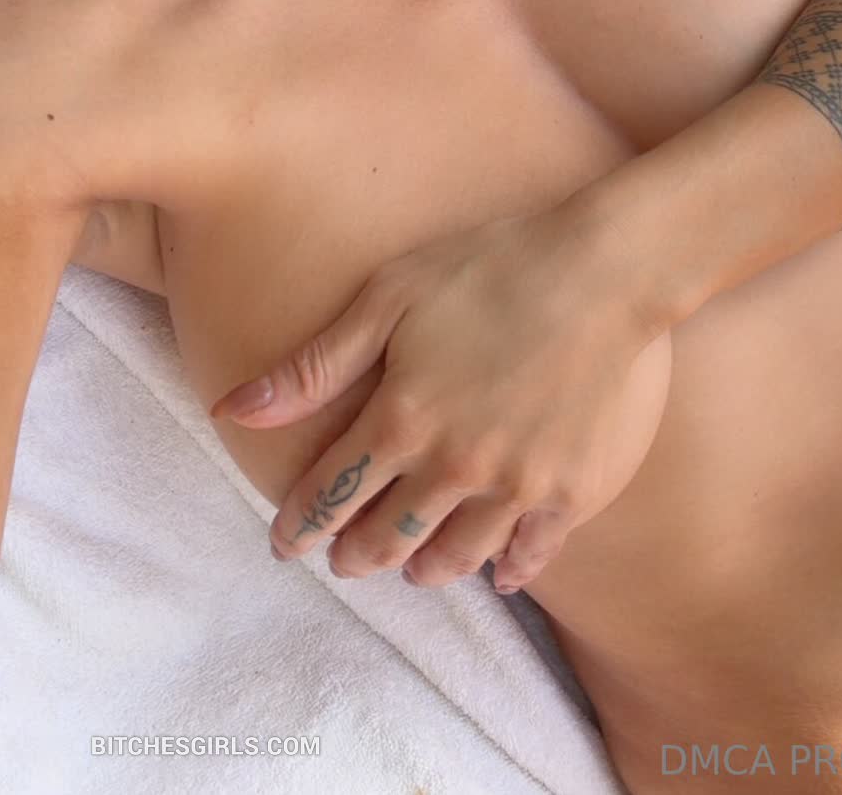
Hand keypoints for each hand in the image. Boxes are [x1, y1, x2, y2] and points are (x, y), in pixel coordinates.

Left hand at [209, 205, 671, 593]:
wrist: (607, 270)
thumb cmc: (492, 265)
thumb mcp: (390, 296)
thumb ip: (315, 364)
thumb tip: (234, 411)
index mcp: (402, 418)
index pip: (332, 492)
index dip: (300, 524)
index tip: (284, 542)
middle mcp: (454, 467)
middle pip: (388, 537)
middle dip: (356, 554)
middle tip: (343, 562)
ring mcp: (517, 485)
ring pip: (456, 555)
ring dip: (423, 568)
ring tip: (411, 569)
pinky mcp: (573, 490)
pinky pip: (534, 552)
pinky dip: (512, 570)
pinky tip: (502, 574)